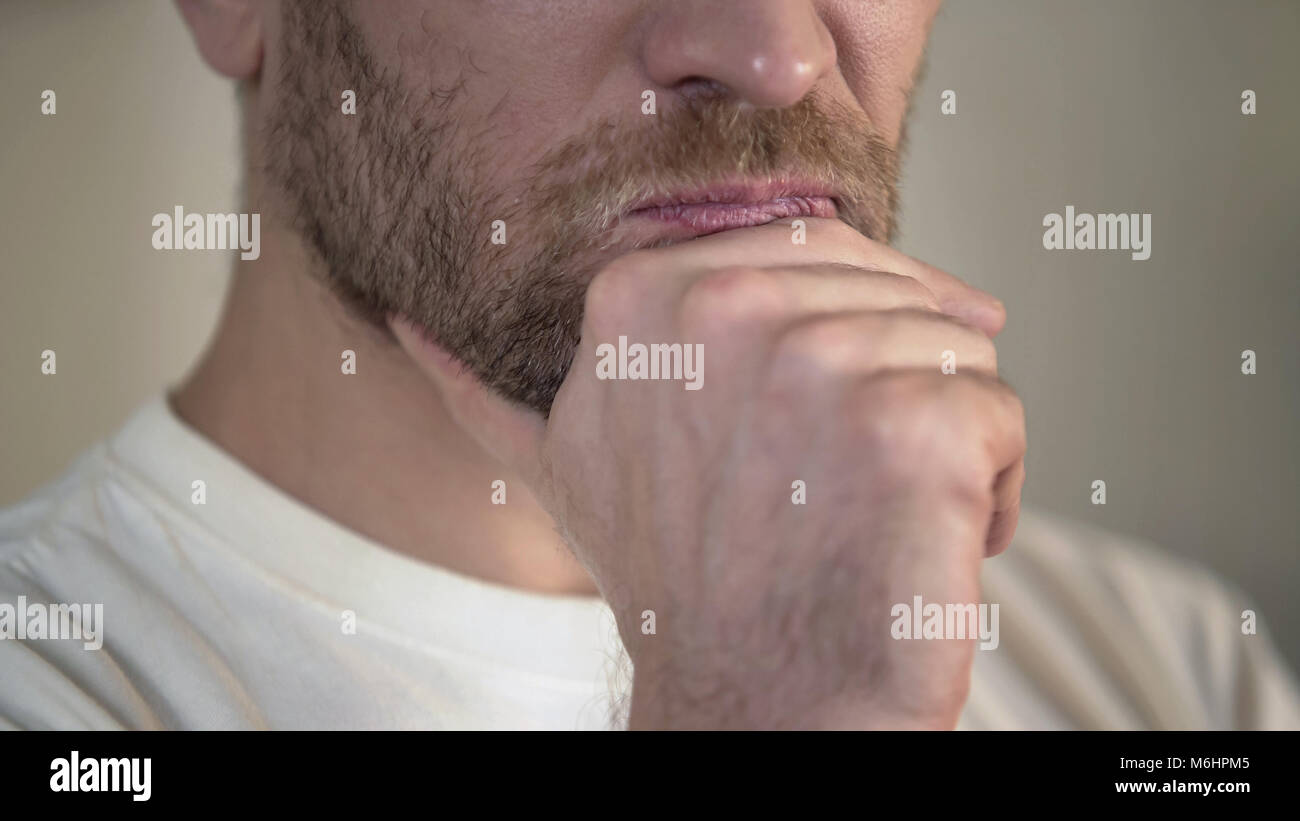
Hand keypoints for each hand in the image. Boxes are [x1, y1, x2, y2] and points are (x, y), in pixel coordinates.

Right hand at [395, 217, 1025, 728]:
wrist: (753, 709)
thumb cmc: (679, 585)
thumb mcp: (567, 470)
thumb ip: (490, 393)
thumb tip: (403, 329)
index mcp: (642, 294)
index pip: (817, 249)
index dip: (848, 332)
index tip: (827, 420)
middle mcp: (726, 308)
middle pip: (897, 296)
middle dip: (895, 392)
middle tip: (833, 493)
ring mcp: (822, 364)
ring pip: (956, 354)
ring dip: (940, 450)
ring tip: (864, 523)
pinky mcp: (918, 426)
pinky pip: (1001, 417)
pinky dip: (990, 496)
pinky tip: (918, 548)